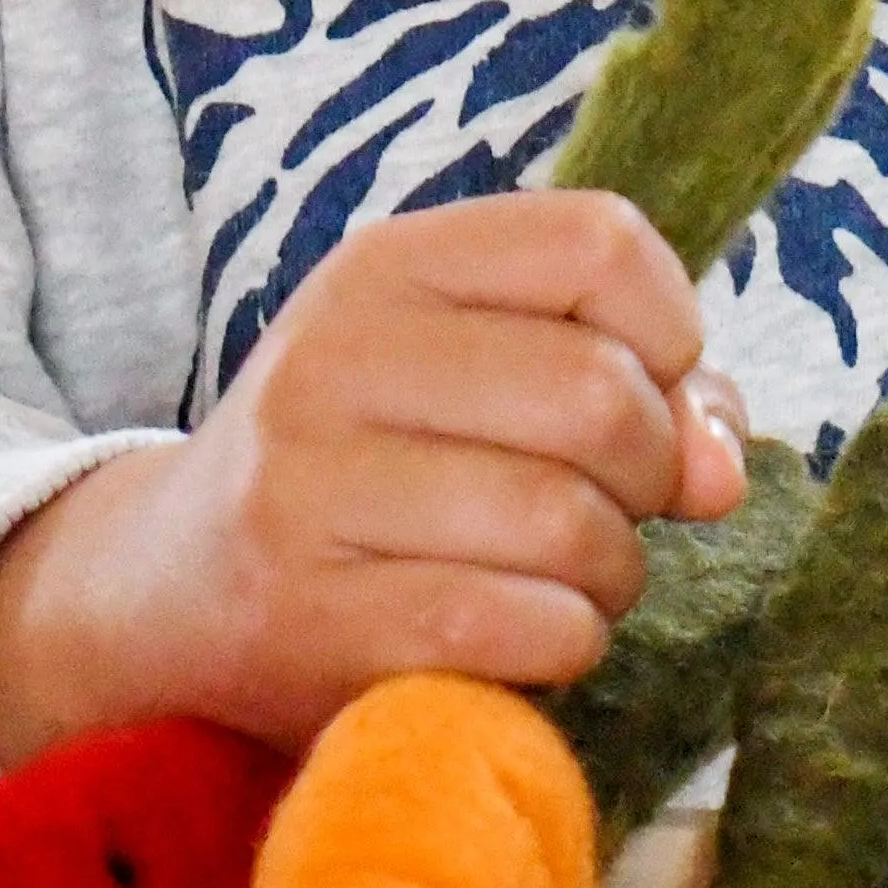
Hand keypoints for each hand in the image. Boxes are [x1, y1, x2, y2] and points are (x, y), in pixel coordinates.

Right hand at [0, 189, 748, 762]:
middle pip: (602, 395)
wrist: (168, 591)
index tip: (647, 385)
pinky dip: (563, 644)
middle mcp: (336, 359)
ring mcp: (309, 492)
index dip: (670, 329)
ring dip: (611, 575)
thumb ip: (624, 377)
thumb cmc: (367, 468)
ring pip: (571, 525)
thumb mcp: (465, 370)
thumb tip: (719, 462)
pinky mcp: (309, 625)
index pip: (600, 243)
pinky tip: (523, 635)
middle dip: (650, 473)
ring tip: (565, 579)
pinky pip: (522, 630)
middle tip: (613, 509)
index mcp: (385, 265)